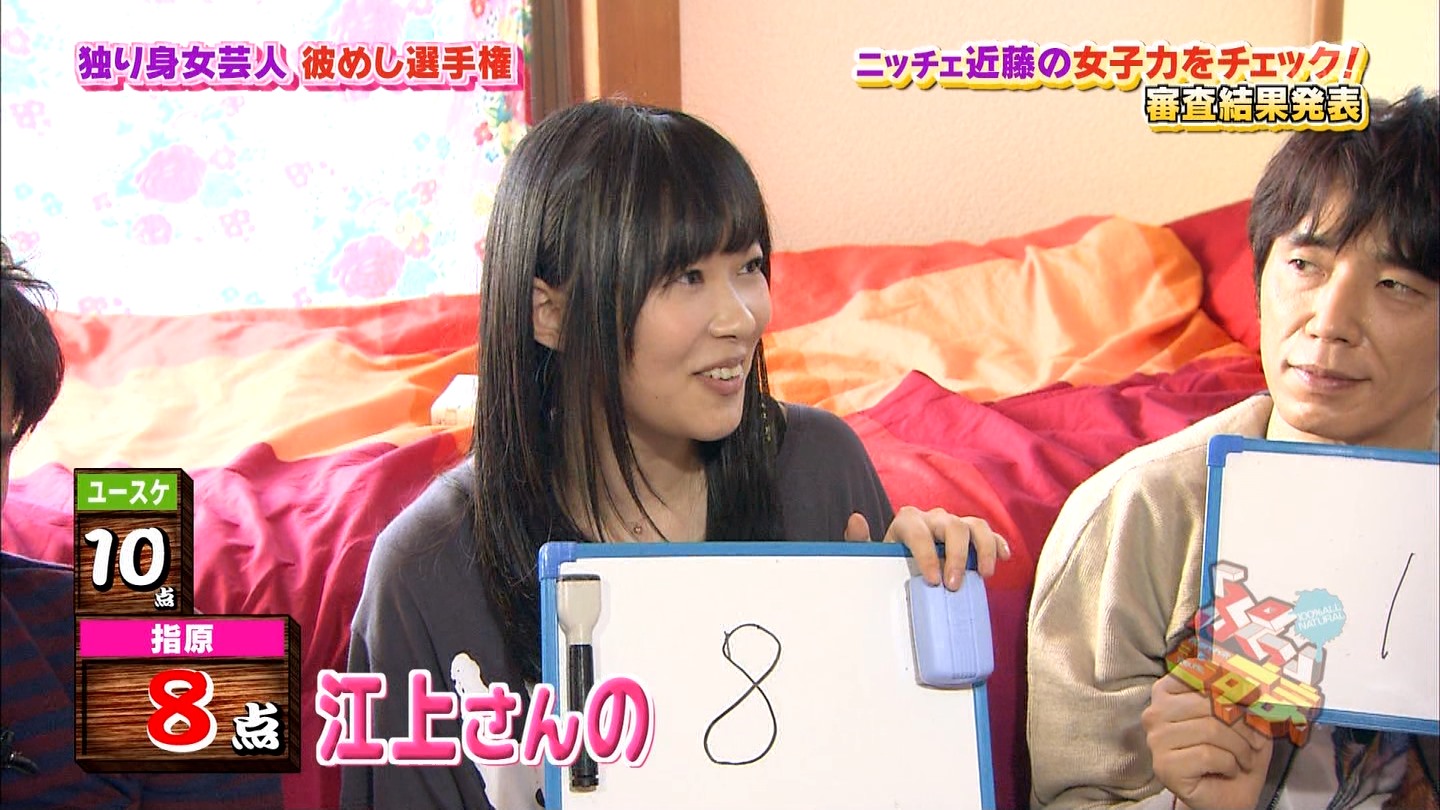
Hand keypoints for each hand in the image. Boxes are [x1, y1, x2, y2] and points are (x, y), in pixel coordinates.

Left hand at [844, 506, 1009, 589]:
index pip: (919, 532)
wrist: (904, 556)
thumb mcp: (873, 553)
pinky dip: (998, 543)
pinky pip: (989, 532)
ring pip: (975, 525)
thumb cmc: (890, 558)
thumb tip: (855, 519)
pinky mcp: (971, 532)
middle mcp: (933, 517)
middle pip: (952, 526)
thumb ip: (860, 541)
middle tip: (955, 585)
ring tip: (985, 575)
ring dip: (983, 549)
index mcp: (908, 520)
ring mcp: (954, 522)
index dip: (928, 555)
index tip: (934, 581)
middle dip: (956, 556)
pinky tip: (1004, 558)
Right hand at [1142, 663, 1272, 809]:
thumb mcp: (1244, 717)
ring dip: (1240, 748)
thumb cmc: (1233, 753)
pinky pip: (1207, 755)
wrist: (1228, 795)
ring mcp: (1156, 740)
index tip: (1254, 697)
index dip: (1230, 683)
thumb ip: (1242, 695)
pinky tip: (1228, 770)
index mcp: (1168, 692)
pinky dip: (1230, 764)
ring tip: (1245, 759)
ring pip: (1210, 729)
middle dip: (1243, 724)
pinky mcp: (1164, 766)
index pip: (1197, 673)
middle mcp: (1155, 712)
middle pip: (1209, 702)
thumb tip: (1253, 679)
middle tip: (1256, 741)